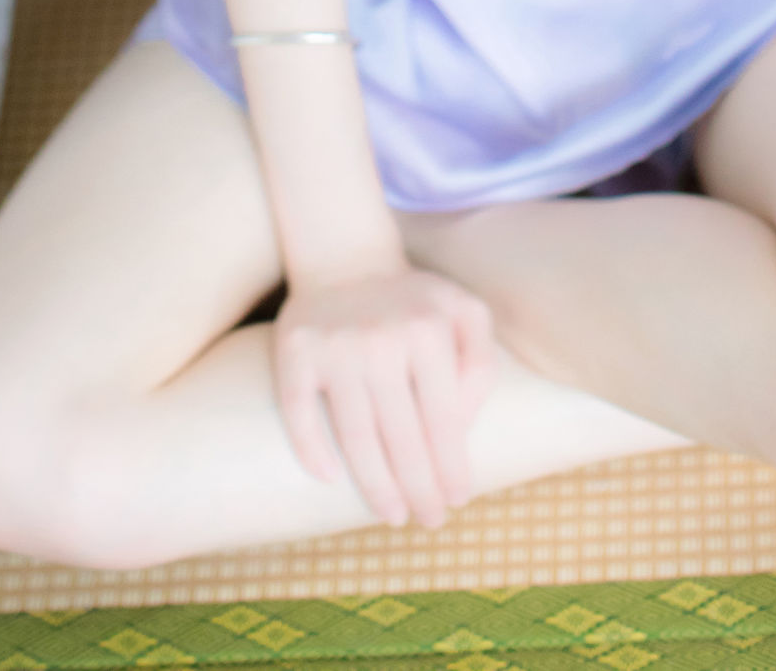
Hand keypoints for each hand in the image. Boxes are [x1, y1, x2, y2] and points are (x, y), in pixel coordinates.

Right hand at [273, 261, 502, 527]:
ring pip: (356, 436)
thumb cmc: (414, 299)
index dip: (452, 468)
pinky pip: (299, 412)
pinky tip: (330, 479)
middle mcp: (381, 337)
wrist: (346, 255)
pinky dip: (312, 450)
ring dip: (376, 486)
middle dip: (420, 490)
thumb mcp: (466, 312)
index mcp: (429, 328)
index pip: (443, 420)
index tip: (457, 499)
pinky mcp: (295, 350)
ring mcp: (334, 344)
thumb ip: (480, 363)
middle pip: (402, 438)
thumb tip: (460, 430)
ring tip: (393, 514)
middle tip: (429, 520)